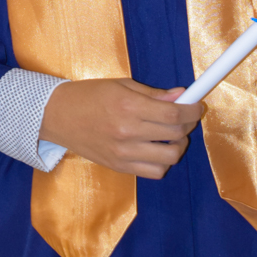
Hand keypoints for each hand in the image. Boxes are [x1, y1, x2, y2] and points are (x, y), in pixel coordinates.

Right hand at [39, 78, 202, 179]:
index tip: (198, 105)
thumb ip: (154, 93)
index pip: (173, 112)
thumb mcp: (122, 85)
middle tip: (186, 116)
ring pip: (170, 157)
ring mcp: (123, 153)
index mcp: (128, 106)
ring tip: (172, 135)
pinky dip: (163, 162)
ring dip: (179, 145)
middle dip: (189, 124)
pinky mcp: (119, 167)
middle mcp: (127, 131)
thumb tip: (181, 95)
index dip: (192, 109)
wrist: (58, 116)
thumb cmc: (89, 95)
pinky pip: (154, 172)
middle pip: (176, 134)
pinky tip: (158, 149)